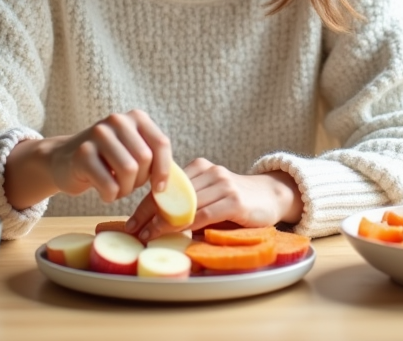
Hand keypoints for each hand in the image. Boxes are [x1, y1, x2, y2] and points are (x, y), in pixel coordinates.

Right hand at [48, 110, 172, 202]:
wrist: (63, 161)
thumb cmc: (107, 161)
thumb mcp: (133, 151)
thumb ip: (154, 158)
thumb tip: (179, 183)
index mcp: (136, 118)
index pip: (161, 144)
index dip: (164, 170)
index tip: (160, 188)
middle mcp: (117, 120)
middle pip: (145, 159)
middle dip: (140, 181)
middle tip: (128, 185)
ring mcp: (98, 134)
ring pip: (129, 171)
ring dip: (125, 190)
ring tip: (116, 188)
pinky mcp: (82, 153)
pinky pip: (109, 184)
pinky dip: (110, 196)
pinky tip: (104, 192)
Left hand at [126, 158, 302, 241]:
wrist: (272, 196)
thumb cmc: (237, 202)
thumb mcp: (210, 197)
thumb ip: (189, 204)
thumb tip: (155, 224)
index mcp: (200, 167)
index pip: (166, 186)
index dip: (146, 204)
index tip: (130, 222)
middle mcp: (210, 171)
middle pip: (173, 194)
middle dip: (149, 214)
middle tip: (133, 231)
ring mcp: (223, 184)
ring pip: (186, 204)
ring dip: (164, 221)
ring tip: (148, 235)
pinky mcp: (234, 200)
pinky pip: (204, 214)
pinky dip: (187, 224)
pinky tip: (175, 233)